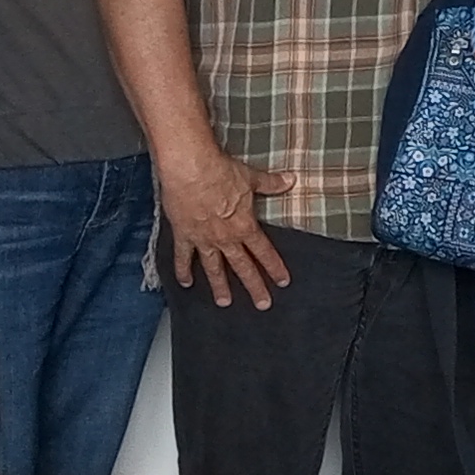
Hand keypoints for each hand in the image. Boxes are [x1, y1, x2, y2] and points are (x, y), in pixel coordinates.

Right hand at [158, 144, 293, 308]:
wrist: (190, 169)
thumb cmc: (221, 172)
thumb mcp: (250, 177)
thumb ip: (271, 183)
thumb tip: (291, 179)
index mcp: (244, 226)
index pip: (264, 252)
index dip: (274, 268)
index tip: (282, 282)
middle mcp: (225, 238)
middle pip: (243, 267)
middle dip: (254, 287)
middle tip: (262, 304)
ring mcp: (203, 239)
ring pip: (214, 268)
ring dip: (220, 287)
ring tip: (224, 303)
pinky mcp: (183, 235)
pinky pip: (183, 257)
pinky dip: (183, 271)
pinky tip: (186, 284)